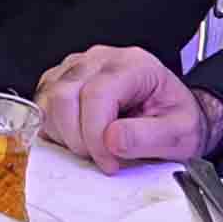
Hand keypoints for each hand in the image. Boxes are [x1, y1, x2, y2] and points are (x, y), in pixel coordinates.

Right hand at [33, 50, 215, 169]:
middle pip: (64, 95)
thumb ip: (148, 137)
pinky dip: (55, 130)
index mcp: (134, 65)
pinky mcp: (61, 81)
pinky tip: (79, 138)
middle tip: (100, 158)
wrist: (172, 115)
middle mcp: (101, 60)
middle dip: (77, 138)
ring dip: (64, 135)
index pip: (97, 94)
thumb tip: (112, 140)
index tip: (109, 162)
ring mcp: (77, 67)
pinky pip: (42, 105)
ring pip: (48, 100)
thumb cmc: (175, 119)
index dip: (95, 135)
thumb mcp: (180, 134)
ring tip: (92, 147)